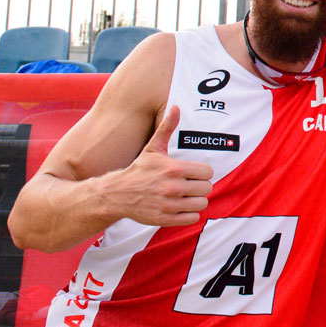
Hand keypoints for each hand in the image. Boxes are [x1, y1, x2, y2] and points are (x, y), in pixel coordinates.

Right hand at [109, 106, 213, 226]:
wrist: (117, 194)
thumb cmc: (139, 169)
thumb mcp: (153, 148)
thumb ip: (167, 128)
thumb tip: (176, 106)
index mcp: (174, 169)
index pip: (208, 172)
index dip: (202, 172)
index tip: (192, 172)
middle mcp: (173, 187)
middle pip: (207, 188)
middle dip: (199, 186)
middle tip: (189, 184)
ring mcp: (169, 205)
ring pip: (201, 204)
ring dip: (196, 200)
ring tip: (185, 196)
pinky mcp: (165, 219)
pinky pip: (192, 219)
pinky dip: (189, 214)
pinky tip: (180, 207)